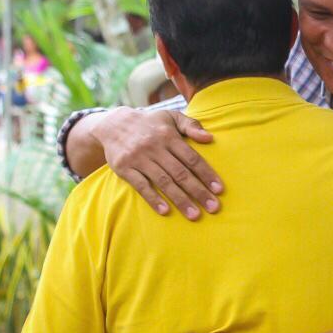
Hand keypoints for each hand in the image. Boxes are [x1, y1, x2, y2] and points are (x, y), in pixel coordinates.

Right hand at [93, 107, 222, 219]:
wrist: (113, 125)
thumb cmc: (150, 124)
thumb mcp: (170, 118)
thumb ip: (191, 125)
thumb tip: (210, 137)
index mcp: (169, 136)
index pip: (192, 158)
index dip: (206, 174)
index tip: (219, 190)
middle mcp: (155, 147)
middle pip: (180, 173)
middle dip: (198, 191)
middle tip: (213, 207)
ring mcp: (139, 158)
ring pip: (163, 182)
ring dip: (180, 199)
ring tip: (194, 215)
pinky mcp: (125, 169)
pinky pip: (141, 186)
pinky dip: (153, 199)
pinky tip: (165, 211)